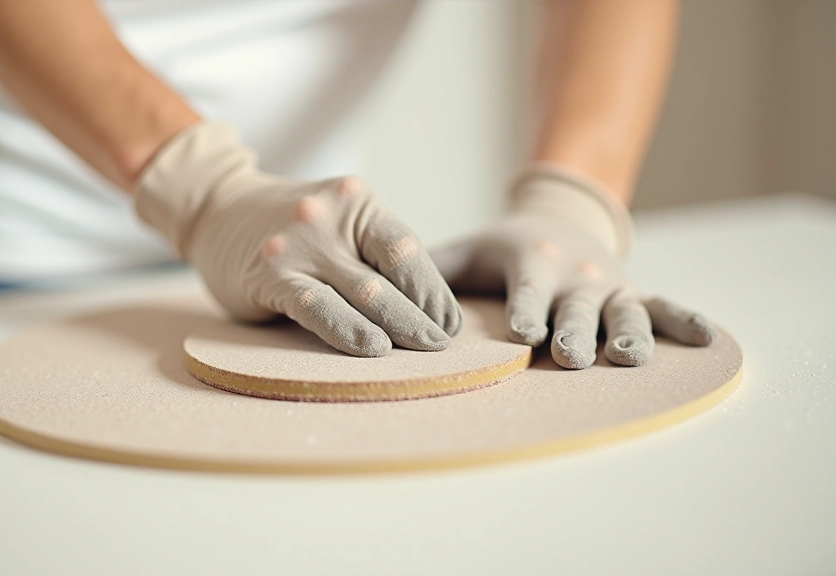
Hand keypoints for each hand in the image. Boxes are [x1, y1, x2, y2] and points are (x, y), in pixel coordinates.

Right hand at [133, 122, 460, 356]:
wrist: (218, 208)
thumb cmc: (290, 226)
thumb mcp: (336, 223)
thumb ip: (369, 256)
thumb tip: (424, 312)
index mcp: (356, 201)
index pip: (405, 250)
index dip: (433, 290)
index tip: (450, 323)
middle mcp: (329, 217)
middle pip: (389, 276)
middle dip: (421, 316)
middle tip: (442, 346)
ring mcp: (298, 244)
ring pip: (361, 293)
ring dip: (398, 327)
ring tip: (422, 351)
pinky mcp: (270, 273)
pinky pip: (317, 307)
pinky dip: (347, 331)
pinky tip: (371, 348)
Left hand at [431, 162, 713, 368]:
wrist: (560, 220)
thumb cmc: (501, 248)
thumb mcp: (466, 250)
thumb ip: (430, 271)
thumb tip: (381, 298)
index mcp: (532, 263)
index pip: (527, 289)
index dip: (527, 310)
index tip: (525, 335)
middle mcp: (576, 274)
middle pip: (577, 307)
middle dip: (574, 332)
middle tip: (570, 356)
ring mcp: (610, 285)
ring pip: (624, 311)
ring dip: (629, 333)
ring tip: (629, 357)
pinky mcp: (635, 293)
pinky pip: (665, 307)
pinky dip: (685, 322)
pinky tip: (708, 340)